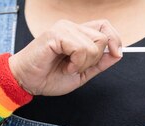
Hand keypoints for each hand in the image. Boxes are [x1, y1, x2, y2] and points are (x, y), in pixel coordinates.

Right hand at [8, 19, 122, 95]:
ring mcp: (63, 28)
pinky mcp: (56, 34)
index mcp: (77, 34)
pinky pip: (80, 48)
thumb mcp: (81, 73)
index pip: (104, 26)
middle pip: (102, 37)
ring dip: (83, 63)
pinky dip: (76, 63)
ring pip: (93, 45)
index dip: (115, 38)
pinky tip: (65, 66)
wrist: (26, 82)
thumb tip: (118, 54)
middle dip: (94, 59)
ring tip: (68, 67)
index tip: (116, 54)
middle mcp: (71, 27)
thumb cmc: (48, 77)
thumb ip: (99, 63)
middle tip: (76, 67)